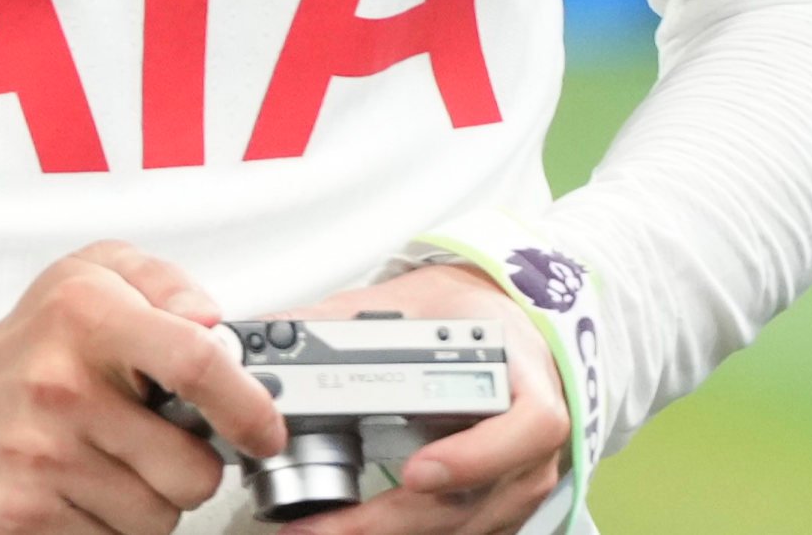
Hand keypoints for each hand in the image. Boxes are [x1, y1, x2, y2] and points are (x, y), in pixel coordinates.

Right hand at [0, 241, 280, 534]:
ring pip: (159, 515)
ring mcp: (36, 449)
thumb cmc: (30, 361)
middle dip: (182, 470)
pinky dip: (104, 531)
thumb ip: (158, 282)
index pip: (195, 360)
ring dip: (142, 504)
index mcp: (81, 311)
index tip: (263, 431)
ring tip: (94, 469)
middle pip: (191, 466)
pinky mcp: (21, 511)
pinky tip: (70, 499)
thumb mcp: (85, 285)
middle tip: (137, 445)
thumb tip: (209, 316)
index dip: (247, 406)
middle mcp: (56, 379)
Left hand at [275, 263, 567, 534]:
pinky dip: (405, 531)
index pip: (527, 428)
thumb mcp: (419, 300)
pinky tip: (353, 529)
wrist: (503, 330)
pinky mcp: (498, 505)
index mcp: (529, 382)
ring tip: (322, 530)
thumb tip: (279, 328)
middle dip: (394, 517)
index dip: (474, 457)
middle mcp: (532, 444)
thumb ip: (349, 317)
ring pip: (464, 526)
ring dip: (391, 532)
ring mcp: (519, 482)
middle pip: (477, 497)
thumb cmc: (470, 315)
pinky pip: (458, 530)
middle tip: (329, 525)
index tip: (417, 471)